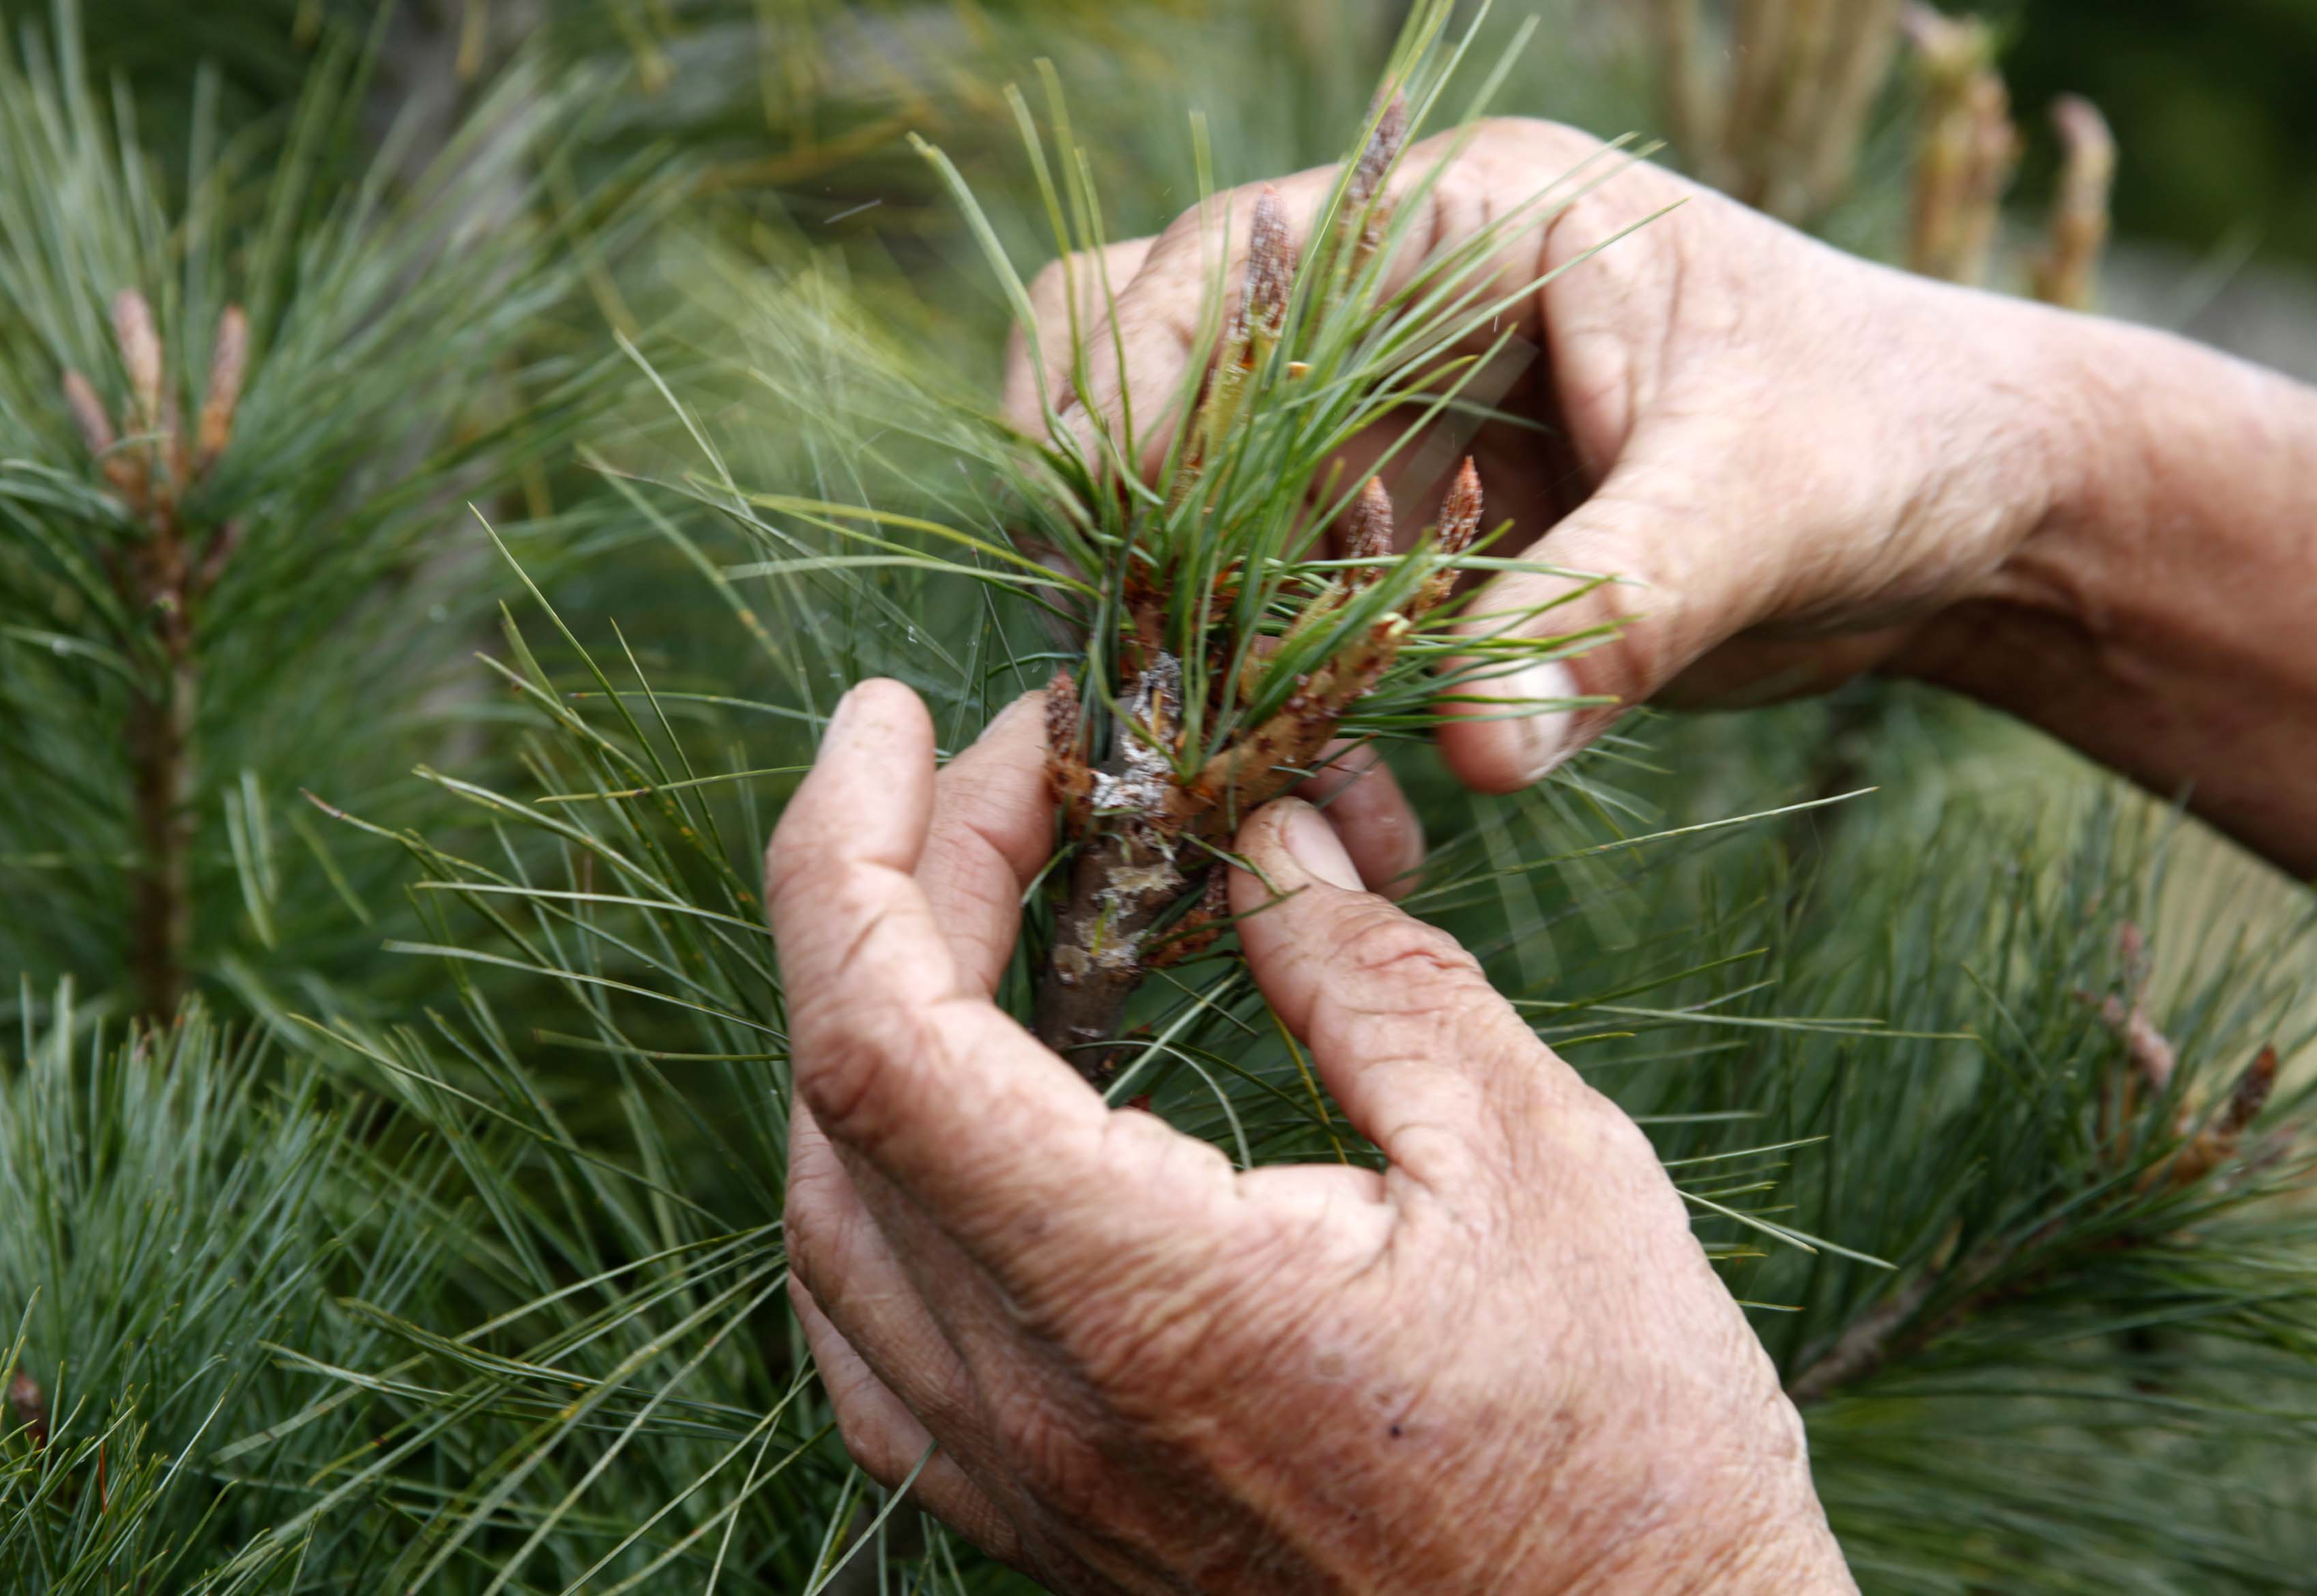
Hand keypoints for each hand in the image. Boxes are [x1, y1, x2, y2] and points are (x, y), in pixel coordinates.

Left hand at [769, 679, 1854, 1592]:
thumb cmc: (1631, 1455)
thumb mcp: (1538, 1166)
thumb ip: (1375, 980)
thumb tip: (1274, 840)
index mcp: (1147, 1298)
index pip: (880, 1038)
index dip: (849, 850)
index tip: (896, 716)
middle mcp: (1038, 1410)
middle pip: (847, 1099)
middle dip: (901, 891)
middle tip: (1018, 771)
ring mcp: (1026, 1490)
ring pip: (834, 1224)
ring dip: (877, 1026)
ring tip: (989, 899)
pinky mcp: (1050, 1533)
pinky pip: (880, 1344)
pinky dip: (885, 1180)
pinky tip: (962, 1106)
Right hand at [1005, 116, 2093, 794]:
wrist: (1968, 508)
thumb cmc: (1892, 433)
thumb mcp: (1766, 498)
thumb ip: (1613, 606)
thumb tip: (1472, 749)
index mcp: (1454, 227)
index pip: (1204, 274)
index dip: (1125, 401)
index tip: (1134, 558)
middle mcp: (1389, 316)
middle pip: (1147, 392)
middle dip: (1142, 548)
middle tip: (1171, 692)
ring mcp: (1386, 435)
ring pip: (1202, 535)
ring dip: (1219, 667)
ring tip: (1287, 793)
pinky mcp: (1406, 547)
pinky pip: (1286, 627)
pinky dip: (1295, 721)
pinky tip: (1364, 813)